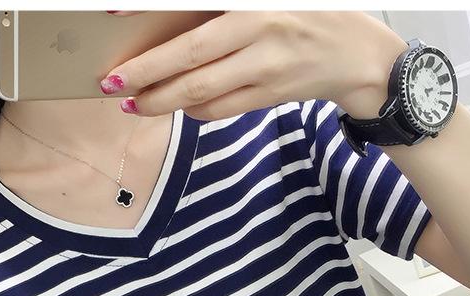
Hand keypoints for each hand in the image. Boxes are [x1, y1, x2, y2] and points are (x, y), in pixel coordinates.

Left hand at [100, 11, 407, 119]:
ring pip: (201, 91)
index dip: (150, 13)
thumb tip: (175, 14)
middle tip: (110, 83)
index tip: (112, 16)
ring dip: (162, 100)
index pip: (192, 8)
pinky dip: (193, 110)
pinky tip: (174, 107)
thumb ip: (219, 5)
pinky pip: (221, 109)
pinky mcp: (268, 97)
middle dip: (145, 74)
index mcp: (254, 3)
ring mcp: (265, 70)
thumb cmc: (309, 12)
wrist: (359, 55)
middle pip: (189, 59)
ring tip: (133, 103)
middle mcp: (258, 33)